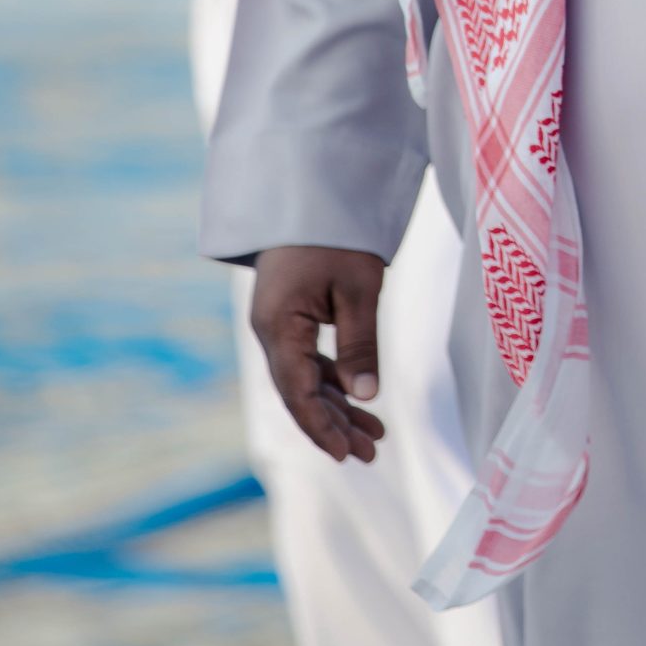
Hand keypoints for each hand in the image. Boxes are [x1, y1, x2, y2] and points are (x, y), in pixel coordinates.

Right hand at [251, 245, 386, 464]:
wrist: (313, 191)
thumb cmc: (337, 235)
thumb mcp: (358, 288)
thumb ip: (359, 344)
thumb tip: (366, 396)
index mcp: (277, 327)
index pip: (297, 392)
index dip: (320, 426)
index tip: (345, 454)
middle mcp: (271, 331)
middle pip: (300, 392)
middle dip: (333, 425)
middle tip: (372, 452)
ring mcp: (279, 324)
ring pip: (306, 379)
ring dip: (337, 406)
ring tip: (374, 436)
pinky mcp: (291, 316)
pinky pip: (310, 360)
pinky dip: (334, 380)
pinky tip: (358, 399)